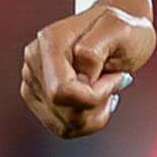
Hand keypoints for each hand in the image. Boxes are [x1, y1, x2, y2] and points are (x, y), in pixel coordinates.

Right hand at [22, 0, 156, 137]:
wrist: (118, 30)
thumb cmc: (124, 28)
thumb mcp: (119, 30)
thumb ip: (93, 52)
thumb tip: (78, 78)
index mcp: (50, 42)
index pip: (61, 92)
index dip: (95, 95)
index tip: (117, 78)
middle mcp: (34, 61)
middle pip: (62, 110)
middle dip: (97, 105)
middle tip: (114, 82)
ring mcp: (33, 80)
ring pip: (62, 125)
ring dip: (94, 116)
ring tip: (107, 92)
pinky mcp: (38, 97)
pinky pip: (62, 127)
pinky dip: (87, 121)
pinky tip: (99, 101)